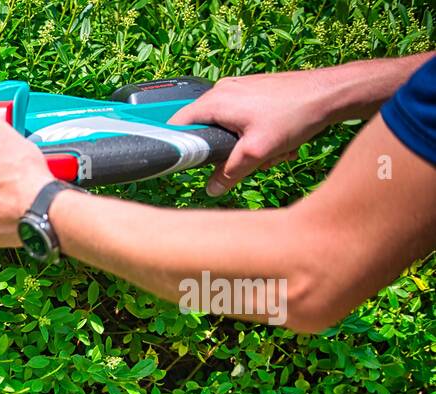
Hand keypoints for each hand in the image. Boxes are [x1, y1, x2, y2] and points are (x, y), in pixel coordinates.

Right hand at [168, 71, 336, 195]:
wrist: (332, 93)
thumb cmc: (297, 113)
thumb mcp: (257, 152)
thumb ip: (229, 173)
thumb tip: (212, 189)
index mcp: (215, 101)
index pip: (177, 125)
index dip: (180, 148)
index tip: (190, 165)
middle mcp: (223, 91)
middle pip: (206, 130)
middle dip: (226, 152)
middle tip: (250, 160)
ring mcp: (240, 89)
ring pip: (228, 128)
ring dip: (246, 146)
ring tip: (271, 150)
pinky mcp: (255, 91)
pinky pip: (243, 120)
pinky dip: (257, 135)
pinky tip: (277, 140)